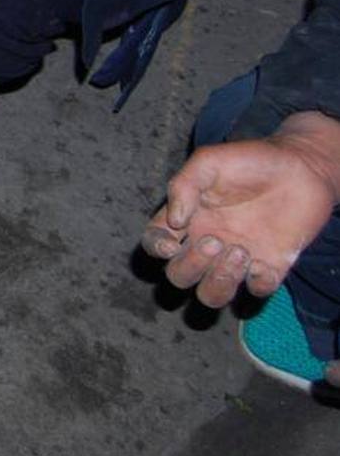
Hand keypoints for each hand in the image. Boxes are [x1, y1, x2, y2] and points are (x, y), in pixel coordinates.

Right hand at [142, 112, 339, 308]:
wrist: (300, 168)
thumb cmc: (250, 160)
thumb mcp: (209, 161)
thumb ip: (184, 186)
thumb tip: (174, 222)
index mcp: (186, 219)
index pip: (155, 243)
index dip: (155, 249)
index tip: (171, 244)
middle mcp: (206, 244)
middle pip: (179, 276)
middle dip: (191, 266)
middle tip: (215, 240)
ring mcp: (236, 260)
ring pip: (211, 295)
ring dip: (219, 281)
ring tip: (239, 252)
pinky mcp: (269, 267)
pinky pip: (256, 291)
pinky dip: (256, 284)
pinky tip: (263, 262)